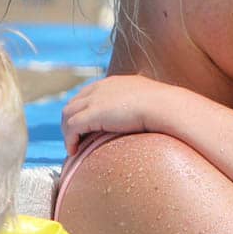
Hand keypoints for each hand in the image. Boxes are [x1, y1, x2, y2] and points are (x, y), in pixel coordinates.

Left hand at [61, 74, 182, 155]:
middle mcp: (100, 88)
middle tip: (76, 139)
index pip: (87, 93)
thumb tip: (153, 114)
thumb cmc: (165, 107)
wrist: (165, 106)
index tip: (85, 126)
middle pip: (74, 103)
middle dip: (71, 121)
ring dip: (67, 131)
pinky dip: (69, 139)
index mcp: (113, 82)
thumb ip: (144, 103)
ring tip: (73, 147)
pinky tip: (74, 151)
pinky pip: (72, 127)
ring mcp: (95, 100)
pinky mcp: (93, 113)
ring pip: (67, 115)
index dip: (83, 110)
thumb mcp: (151, 99)